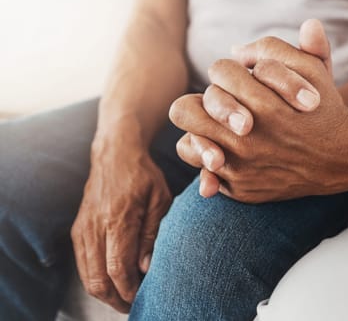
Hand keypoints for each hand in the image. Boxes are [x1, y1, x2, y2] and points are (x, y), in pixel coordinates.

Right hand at [71, 134, 171, 311]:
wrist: (114, 154)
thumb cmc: (143, 175)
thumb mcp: (160, 200)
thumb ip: (152, 234)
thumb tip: (145, 267)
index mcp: (118, 219)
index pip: (118, 267)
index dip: (128, 288)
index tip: (140, 296)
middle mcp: (95, 226)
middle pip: (97, 277)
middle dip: (115, 298)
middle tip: (132, 304)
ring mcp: (82, 227)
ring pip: (86, 274)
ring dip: (103, 291)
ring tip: (123, 296)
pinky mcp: (78, 227)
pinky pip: (82, 262)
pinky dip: (94, 277)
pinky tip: (110, 279)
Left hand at [170, 20, 347, 202]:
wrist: (344, 159)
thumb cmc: (325, 109)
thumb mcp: (313, 69)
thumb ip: (276, 48)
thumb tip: (236, 49)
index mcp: (264, 105)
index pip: (218, 72)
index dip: (228, 71)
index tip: (243, 79)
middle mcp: (247, 140)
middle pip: (186, 110)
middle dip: (205, 100)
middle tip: (222, 103)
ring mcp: (241, 168)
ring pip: (189, 142)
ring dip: (200, 129)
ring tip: (219, 126)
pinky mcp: (241, 190)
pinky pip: (203, 173)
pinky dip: (208, 159)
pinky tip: (223, 150)